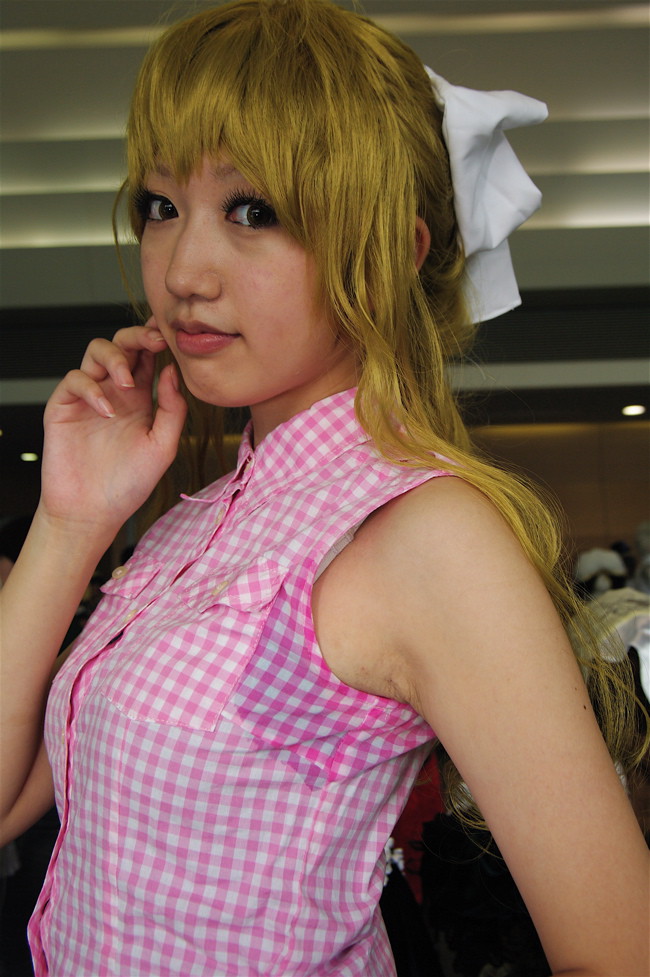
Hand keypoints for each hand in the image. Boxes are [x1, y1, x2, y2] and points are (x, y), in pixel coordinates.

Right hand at [40, 322, 186, 536]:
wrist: (92, 513)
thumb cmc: (127, 485)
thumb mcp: (162, 447)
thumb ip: (173, 410)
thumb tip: (173, 372)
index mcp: (141, 399)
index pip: (148, 356)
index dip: (158, 340)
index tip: (172, 337)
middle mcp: (115, 392)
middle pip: (122, 344)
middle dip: (138, 335)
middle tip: (155, 341)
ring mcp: (89, 397)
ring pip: (96, 351)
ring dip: (115, 357)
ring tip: (129, 383)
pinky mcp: (64, 407)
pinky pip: (75, 380)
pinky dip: (92, 388)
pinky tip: (107, 410)